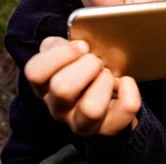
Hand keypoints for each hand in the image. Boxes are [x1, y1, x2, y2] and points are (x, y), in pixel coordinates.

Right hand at [24, 37, 140, 135]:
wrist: (108, 97)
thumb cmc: (84, 67)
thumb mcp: (69, 52)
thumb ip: (66, 40)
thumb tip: (78, 36)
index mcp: (44, 84)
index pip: (34, 71)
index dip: (60, 54)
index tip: (81, 45)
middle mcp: (57, 107)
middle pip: (63, 88)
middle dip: (86, 67)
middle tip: (97, 61)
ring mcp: (80, 123)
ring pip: (91, 109)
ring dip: (105, 83)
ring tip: (109, 75)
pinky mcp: (106, 129)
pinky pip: (124, 110)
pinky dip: (130, 91)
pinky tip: (126, 82)